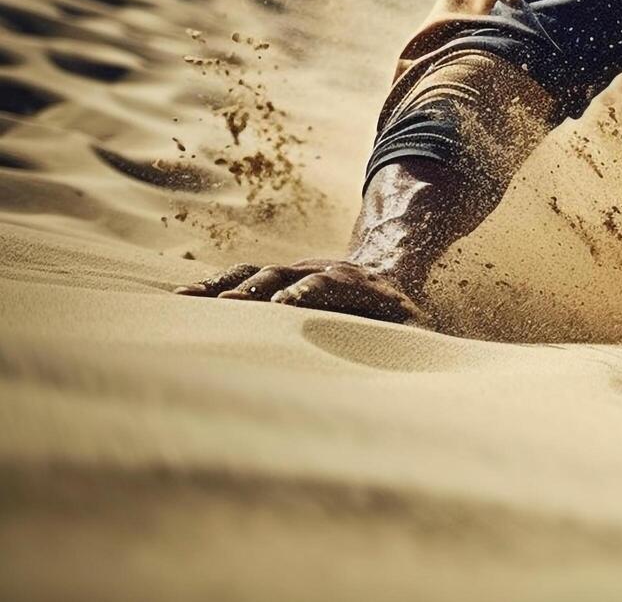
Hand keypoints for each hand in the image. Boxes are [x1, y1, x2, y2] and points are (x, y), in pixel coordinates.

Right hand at [174, 258, 430, 324]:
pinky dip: (210, 288)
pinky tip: (179, 303)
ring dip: (222, 289)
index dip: (307, 293)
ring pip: (254, 274)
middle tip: (226, 309)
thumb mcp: (416, 329)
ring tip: (185, 306)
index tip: (285, 308)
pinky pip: (238, 278)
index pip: (327, 284)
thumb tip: (420, 373)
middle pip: (281, 276)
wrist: (387, 273)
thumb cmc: (401, 316)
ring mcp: (292, 271)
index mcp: (356, 284)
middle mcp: (318, 271)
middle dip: (255, 292)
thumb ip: (411, 347)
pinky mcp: (273, 278)